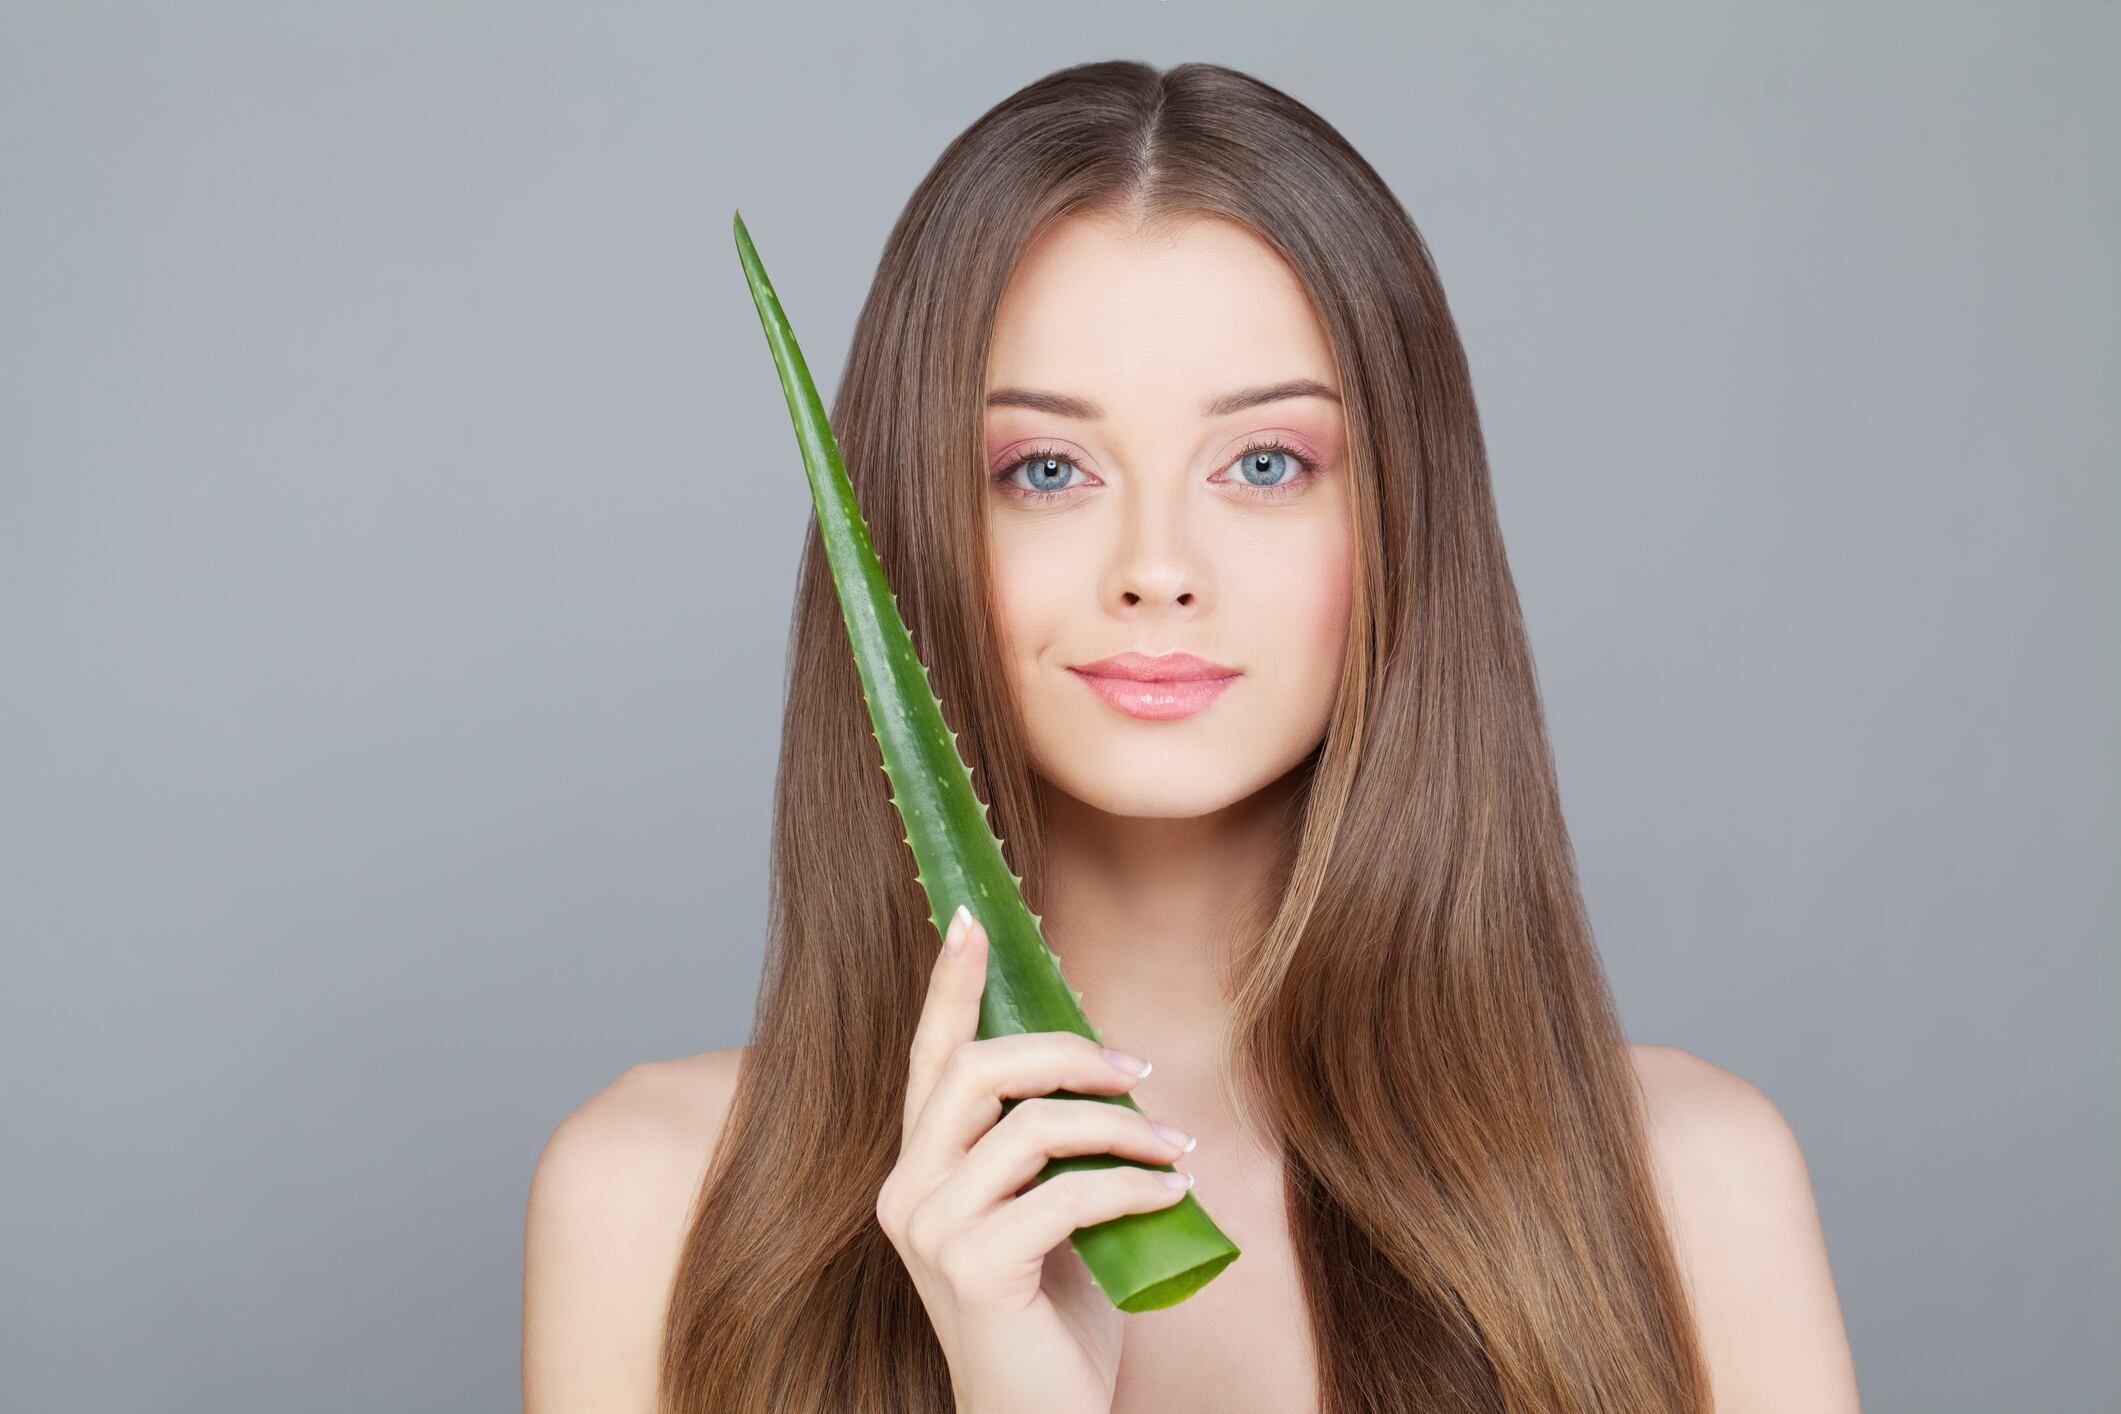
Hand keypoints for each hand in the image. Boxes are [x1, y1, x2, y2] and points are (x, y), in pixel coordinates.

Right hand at [874, 905, 1198, 1413]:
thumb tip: (1101, 1065)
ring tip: (1175, 1150)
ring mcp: (929, 1231)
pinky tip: (1173, 1195)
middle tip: (1138, 1073)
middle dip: (1066, 1053)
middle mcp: (906, 1191)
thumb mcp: (1049, 1213)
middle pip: (977, 1070)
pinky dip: (1133, 1184)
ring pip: (1030, 1126)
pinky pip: (1066, 1193)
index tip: (974, 919)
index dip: (949, 986)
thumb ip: (1049, 1147)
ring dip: (1120, 1127)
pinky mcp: (971, 1269)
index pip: (928, 1058)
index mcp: (918, 1170)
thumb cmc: (1052, 1322)